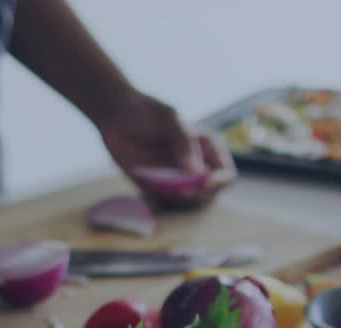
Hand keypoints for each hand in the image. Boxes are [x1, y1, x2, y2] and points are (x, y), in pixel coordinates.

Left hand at [99, 93, 236, 208]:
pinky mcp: (157, 187)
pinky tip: (147, 190)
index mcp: (206, 149)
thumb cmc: (146, 111)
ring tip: (160, 187)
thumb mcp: (168, 119)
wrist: (115, 116)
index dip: (219, 181)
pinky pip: (164, 203)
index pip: (225, 173)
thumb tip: (195, 172)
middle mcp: (194, 167)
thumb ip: (182, 142)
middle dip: (197, 195)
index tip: (204, 181)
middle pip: (209, 194)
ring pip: (187, 202)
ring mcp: (176, 179)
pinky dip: (158, 202)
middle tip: (180, 189)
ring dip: (177, 201)